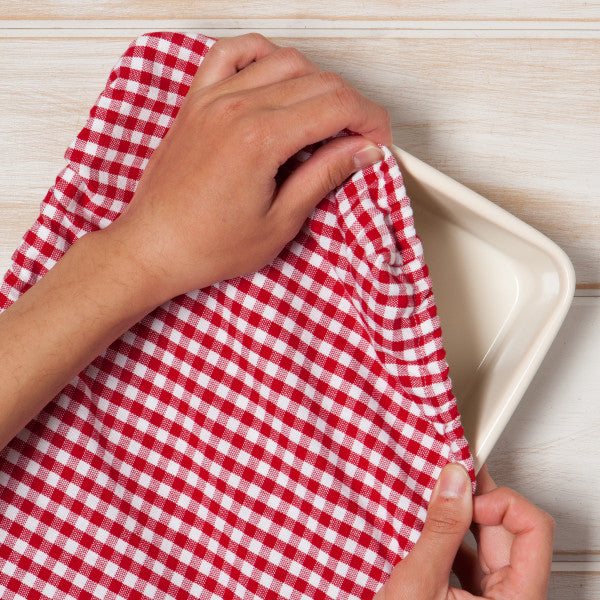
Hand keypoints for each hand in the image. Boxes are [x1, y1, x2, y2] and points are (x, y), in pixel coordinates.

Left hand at [109, 32, 391, 302]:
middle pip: (318, 80)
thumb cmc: (208, 246)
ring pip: (283, 60)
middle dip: (352, 106)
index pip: (337, 105)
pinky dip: (262, 56)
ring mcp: (212, 98)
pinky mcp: (196, 101)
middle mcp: (236, 107)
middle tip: (358, 139)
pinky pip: (232, 53)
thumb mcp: (279, 223)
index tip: (377, 143)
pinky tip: (275, 77)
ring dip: (316, 83)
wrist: (154, 247)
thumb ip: (324, 176)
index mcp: (260, 140)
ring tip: (323, 118)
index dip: (370, 121)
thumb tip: (361, 151)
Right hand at [373, 463, 553, 599]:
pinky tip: (425, 525)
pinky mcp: (470, 599)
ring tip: (432, 499)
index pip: (534, 529)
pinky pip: (469, 556)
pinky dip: (448, 535)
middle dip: (476, 500)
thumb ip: (440, 530)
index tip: (464, 495)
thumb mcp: (419, 584)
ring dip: (460, 515)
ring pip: (488, 542)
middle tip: (446, 476)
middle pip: (510, 531)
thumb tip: (454, 481)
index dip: (502, 503)